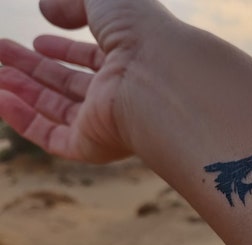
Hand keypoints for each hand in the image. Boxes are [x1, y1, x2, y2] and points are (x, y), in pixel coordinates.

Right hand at [0, 0, 172, 162]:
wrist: (159, 78)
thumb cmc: (140, 33)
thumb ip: (74, 0)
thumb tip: (47, 9)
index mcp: (130, 62)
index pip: (94, 59)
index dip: (64, 50)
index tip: (38, 40)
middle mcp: (119, 94)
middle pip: (69, 84)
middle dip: (33, 67)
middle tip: (0, 51)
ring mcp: (106, 122)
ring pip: (56, 109)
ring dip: (22, 91)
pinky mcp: (92, 145)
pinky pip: (50, 136)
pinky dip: (22, 119)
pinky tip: (0, 98)